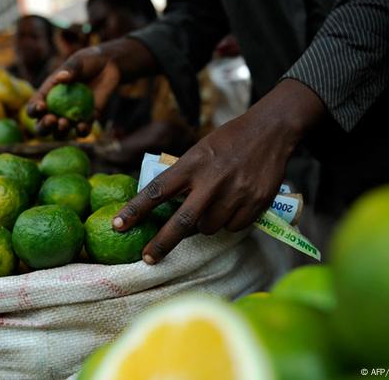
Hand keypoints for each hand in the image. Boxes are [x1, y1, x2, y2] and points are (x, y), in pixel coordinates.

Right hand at [27, 46, 119, 137]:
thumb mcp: (78, 61)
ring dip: (60, 132)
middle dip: (43, 127)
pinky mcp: (87, 121)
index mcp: (47, 96)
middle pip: (43, 126)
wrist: (108, 68)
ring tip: (65, 123)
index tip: (42, 107)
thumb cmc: (88, 61)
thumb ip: (70, 70)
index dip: (34, 110)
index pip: (34, 107)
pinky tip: (82, 126)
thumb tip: (61, 78)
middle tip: (51, 120)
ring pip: (60, 133)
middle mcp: (56, 110)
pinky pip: (82, 131)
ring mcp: (70, 117)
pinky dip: (81, 131)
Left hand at [112, 79, 324, 263]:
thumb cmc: (228, 140)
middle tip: (147, 257)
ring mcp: (235, 193)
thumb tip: (165, 207)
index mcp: (192, 164)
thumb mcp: (199, 150)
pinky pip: (234, 227)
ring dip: (204, 225)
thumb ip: (183, 176)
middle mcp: (211, 180)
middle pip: (182, 222)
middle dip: (162, 243)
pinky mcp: (256, 203)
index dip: (135, 210)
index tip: (117, 225)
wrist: (270, 130)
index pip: (157, 190)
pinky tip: (234, 205)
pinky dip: (229, 222)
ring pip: (209, 228)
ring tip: (212, 206)